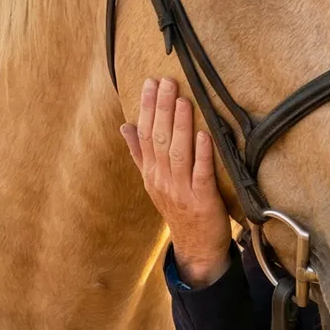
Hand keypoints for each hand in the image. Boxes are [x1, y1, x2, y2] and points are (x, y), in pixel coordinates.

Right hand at [120, 78, 231, 286]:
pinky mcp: (202, 200)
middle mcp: (162, 180)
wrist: (196, 247)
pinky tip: (204, 135)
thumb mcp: (154, 182)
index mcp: (150, 173)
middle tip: (167, 82)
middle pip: (158, 139)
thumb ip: (140, 154)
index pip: (144, 134)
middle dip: (162, 108)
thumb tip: (125, 126)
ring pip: (177, 153)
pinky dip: (202, 154)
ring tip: (183, 100)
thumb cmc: (179, 209)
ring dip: (180, 125)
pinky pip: (201, 173)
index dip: (146, 107)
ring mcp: (181, 190)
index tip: (149, 83)